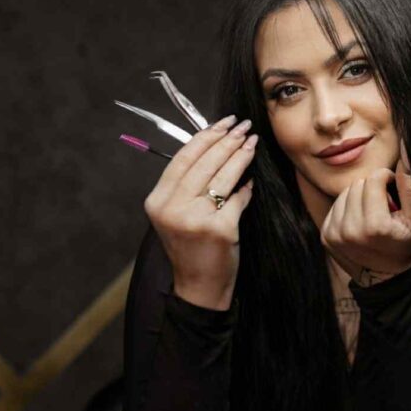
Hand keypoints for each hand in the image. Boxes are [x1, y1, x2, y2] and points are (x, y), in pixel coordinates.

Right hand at [143, 116, 256, 308]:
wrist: (199, 287)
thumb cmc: (191, 248)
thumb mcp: (177, 215)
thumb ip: (188, 185)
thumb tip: (216, 147)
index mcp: (157, 201)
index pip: (182, 158)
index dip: (205, 136)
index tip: (222, 122)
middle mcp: (172, 208)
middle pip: (203, 162)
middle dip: (226, 140)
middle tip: (243, 126)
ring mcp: (195, 218)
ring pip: (222, 176)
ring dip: (240, 155)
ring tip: (252, 142)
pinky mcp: (220, 228)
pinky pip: (237, 198)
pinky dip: (246, 188)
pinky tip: (251, 179)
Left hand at [320, 138, 410, 286]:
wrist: (384, 277)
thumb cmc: (404, 244)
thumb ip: (409, 186)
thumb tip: (404, 154)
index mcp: (375, 226)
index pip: (374, 179)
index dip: (386, 178)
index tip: (393, 188)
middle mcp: (351, 231)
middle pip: (358, 184)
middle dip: (372, 188)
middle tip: (383, 204)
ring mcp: (335, 234)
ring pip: (345, 193)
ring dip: (359, 197)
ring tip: (371, 212)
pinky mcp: (326, 236)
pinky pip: (335, 205)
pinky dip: (348, 208)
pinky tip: (359, 220)